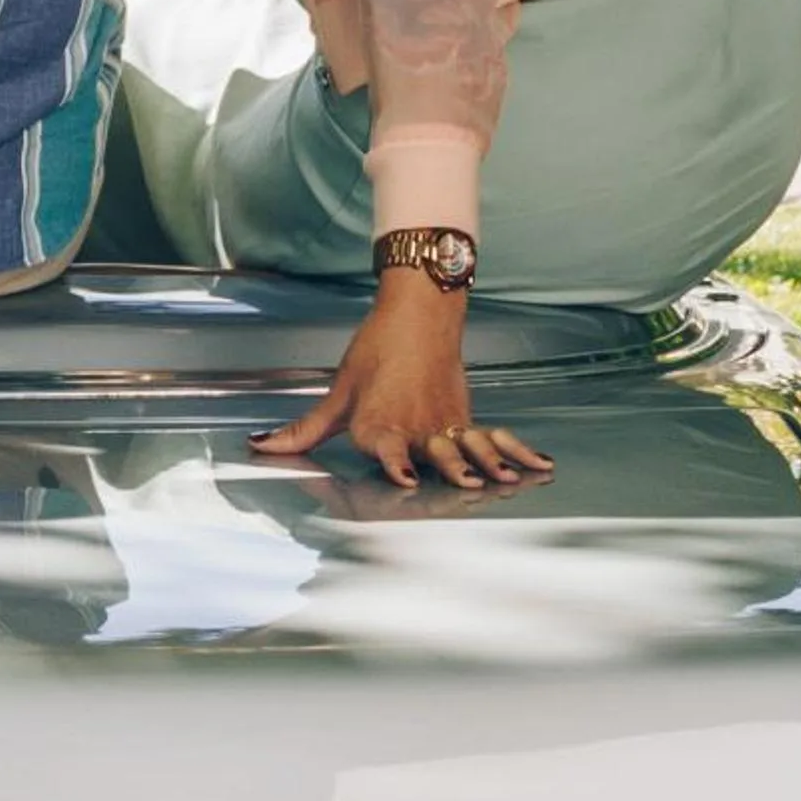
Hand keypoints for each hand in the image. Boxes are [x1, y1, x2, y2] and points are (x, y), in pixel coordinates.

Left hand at [246, 271, 551, 489]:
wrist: (415, 317)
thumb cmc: (373, 358)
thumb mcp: (337, 396)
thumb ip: (304, 430)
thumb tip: (260, 446)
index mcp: (378, 426)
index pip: (385, 452)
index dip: (395, 466)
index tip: (408, 480)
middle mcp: (414, 429)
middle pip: (434, 455)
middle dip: (451, 471)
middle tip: (467, 483)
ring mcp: (444, 424)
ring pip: (469, 448)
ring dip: (488, 463)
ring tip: (506, 478)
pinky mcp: (465, 418)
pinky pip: (493, 438)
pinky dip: (517, 450)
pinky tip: (540, 464)